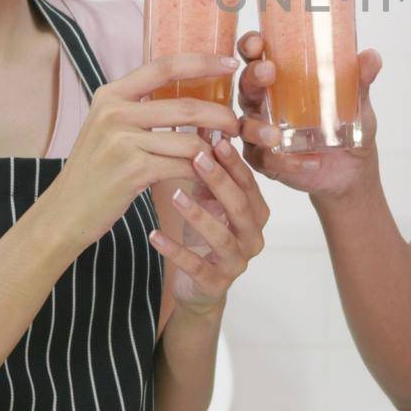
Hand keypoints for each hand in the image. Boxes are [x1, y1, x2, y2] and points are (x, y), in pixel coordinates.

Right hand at [39, 54, 241, 254]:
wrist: (64, 212)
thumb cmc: (94, 171)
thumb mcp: (108, 128)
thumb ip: (139, 108)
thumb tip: (189, 97)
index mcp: (111, 94)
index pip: (165, 66)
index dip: (202, 62)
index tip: (231, 62)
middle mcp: (115, 112)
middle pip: (187, 105)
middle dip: (221, 115)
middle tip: (237, 125)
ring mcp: (122, 140)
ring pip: (191, 139)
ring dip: (215, 150)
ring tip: (224, 156)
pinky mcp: (132, 170)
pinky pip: (183, 166)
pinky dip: (202, 173)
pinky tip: (207, 178)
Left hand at [149, 138, 268, 315]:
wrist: (200, 286)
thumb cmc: (206, 233)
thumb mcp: (209, 199)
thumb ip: (209, 170)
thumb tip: (200, 124)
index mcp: (255, 212)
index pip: (248, 183)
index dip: (233, 162)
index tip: (216, 138)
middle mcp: (253, 236)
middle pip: (240, 206)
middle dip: (220, 181)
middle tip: (197, 158)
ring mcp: (236, 262)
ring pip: (222, 237)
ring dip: (199, 214)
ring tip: (175, 195)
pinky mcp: (215, 284)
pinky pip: (196, 266)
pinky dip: (175, 251)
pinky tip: (154, 235)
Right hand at [234, 31, 381, 199]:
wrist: (352, 168)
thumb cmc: (345, 125)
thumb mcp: (357, 102)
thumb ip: (360, 80)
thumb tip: (371, 57)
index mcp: (279, 80)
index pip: (256, 57)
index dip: (251, 46)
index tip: (258, 42)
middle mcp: (264, 104)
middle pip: (246, 87)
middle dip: (252, 77)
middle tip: (268, 72)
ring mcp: (261, 133)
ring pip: (245, 127)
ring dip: (257, 128)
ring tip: (276, 135)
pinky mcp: (267, 161)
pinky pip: (264, 160)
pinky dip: (284, 162)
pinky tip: (308, 162)